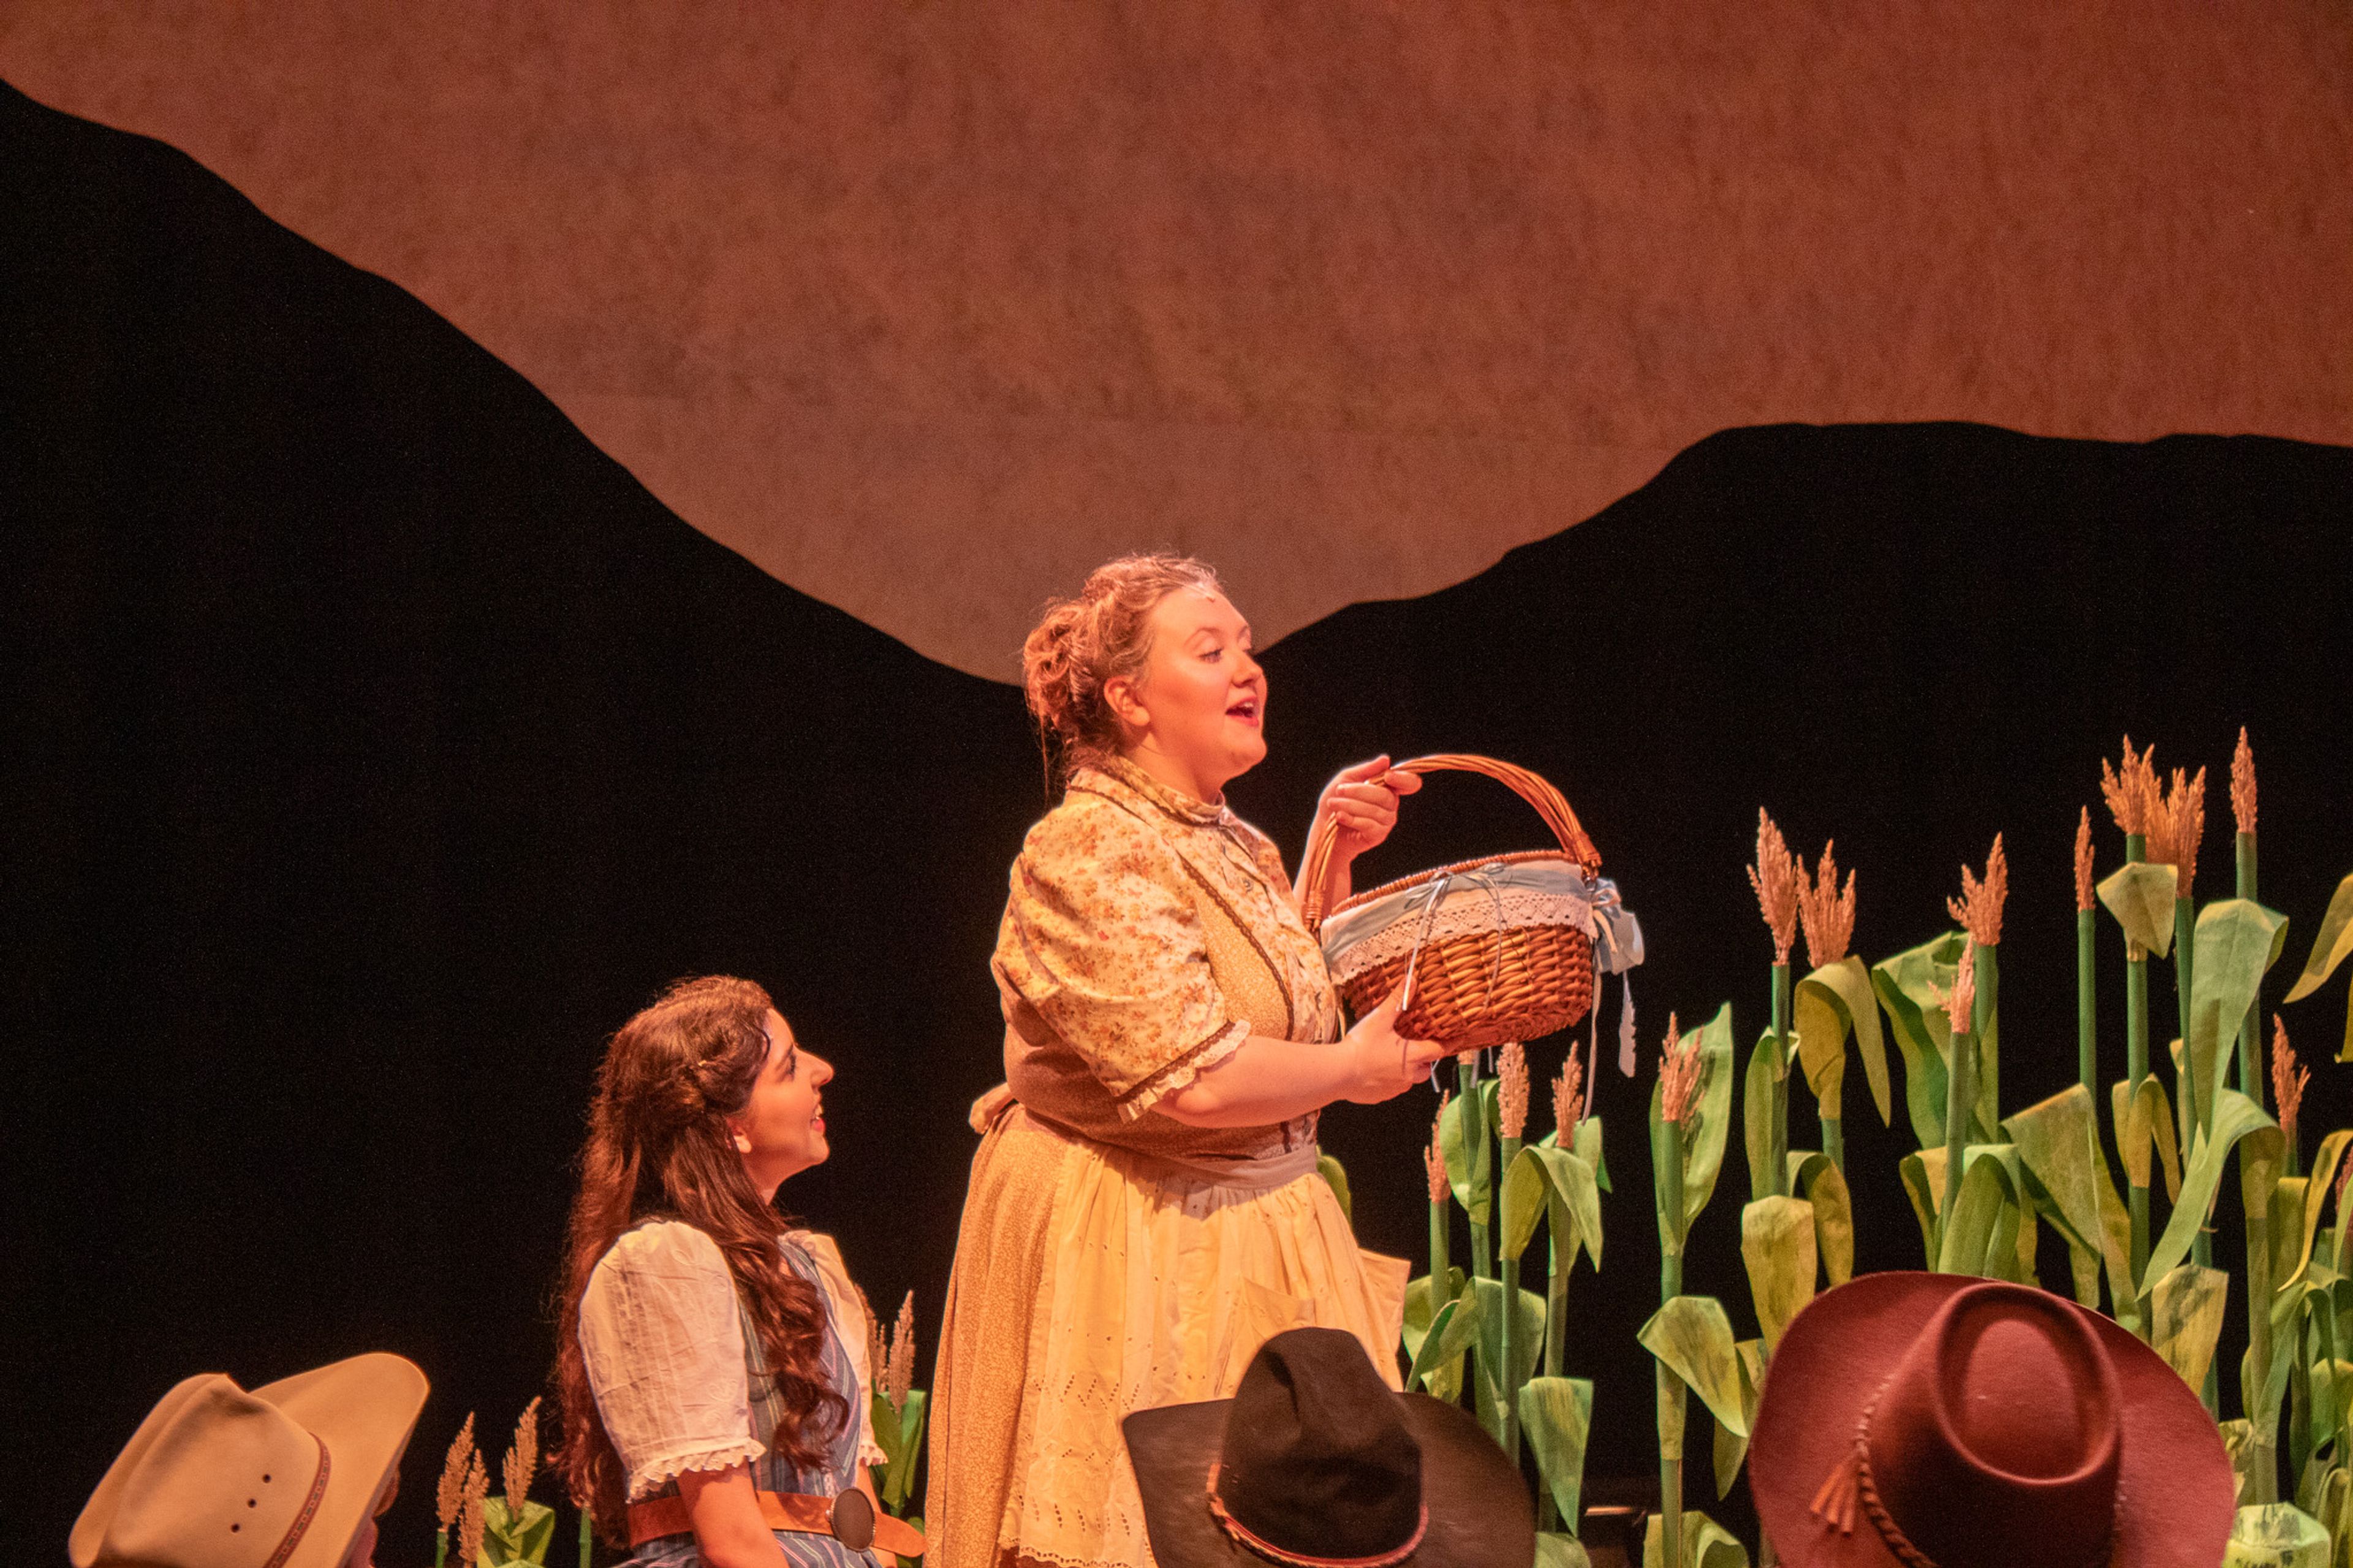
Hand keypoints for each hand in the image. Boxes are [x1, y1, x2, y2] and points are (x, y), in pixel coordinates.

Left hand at [1316, 755, 1420, 864]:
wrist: (1323, 825)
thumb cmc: (1337, 798)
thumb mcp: (1347, 778)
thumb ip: (1367, 769)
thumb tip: (1386, 759)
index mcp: (1388, 787)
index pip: (1410, 783)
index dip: (1404, 779)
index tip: (1388, 776)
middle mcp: (1391, 804)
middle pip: (1385, 796)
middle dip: (1359, 791)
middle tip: (1339, 790)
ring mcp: (1386, 822)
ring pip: (1375, 811)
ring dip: (1350, 805)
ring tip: (1333, 803)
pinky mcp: (1378, 836)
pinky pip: (1370, 826)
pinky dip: (1352, 819)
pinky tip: (1339, 816)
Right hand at [1341, 987, 1448, 1103]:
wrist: (1338, 1074)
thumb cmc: (1361, 1046)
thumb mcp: (1380, 1019)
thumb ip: (1397, 1000)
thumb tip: (1412, 980)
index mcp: (1413, 1056)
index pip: (1440, 1049)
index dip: (1450, 1043)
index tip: (1458, 1038)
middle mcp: (1409, 1076)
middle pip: (1426, 1068)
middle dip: (1424, 1059)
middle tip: (1413, 1046)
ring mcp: (1395, 1088)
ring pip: (1409, 1079)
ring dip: (1406, 1070)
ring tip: (1391, 1057)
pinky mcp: (1381, 1096)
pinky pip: (1392, 1087)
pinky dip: (1389, 1079)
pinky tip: (1375, 1069)